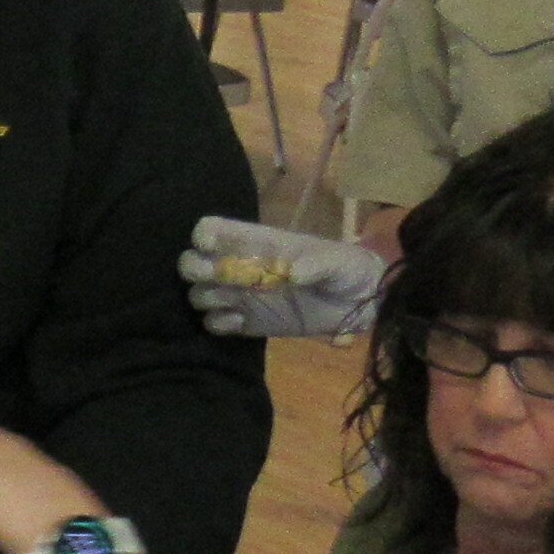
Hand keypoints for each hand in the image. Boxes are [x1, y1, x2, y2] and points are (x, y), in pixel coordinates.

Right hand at [180, 216, 384, 341]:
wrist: (361, 302)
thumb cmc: (346, 268)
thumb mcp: (336, 260)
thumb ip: (315, 263)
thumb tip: (291, 271)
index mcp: (256, 242)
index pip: (213, 229)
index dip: (204, 235)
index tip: (212, 248)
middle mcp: (240, 267)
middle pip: (192, 263)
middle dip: (195, 269)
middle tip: (219, 278)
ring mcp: (241, 296)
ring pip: (198, 294)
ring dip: (207, 297)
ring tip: (235, 302)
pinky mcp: (247, 323)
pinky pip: (214, 324)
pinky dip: (218, 323)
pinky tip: (240, 321)